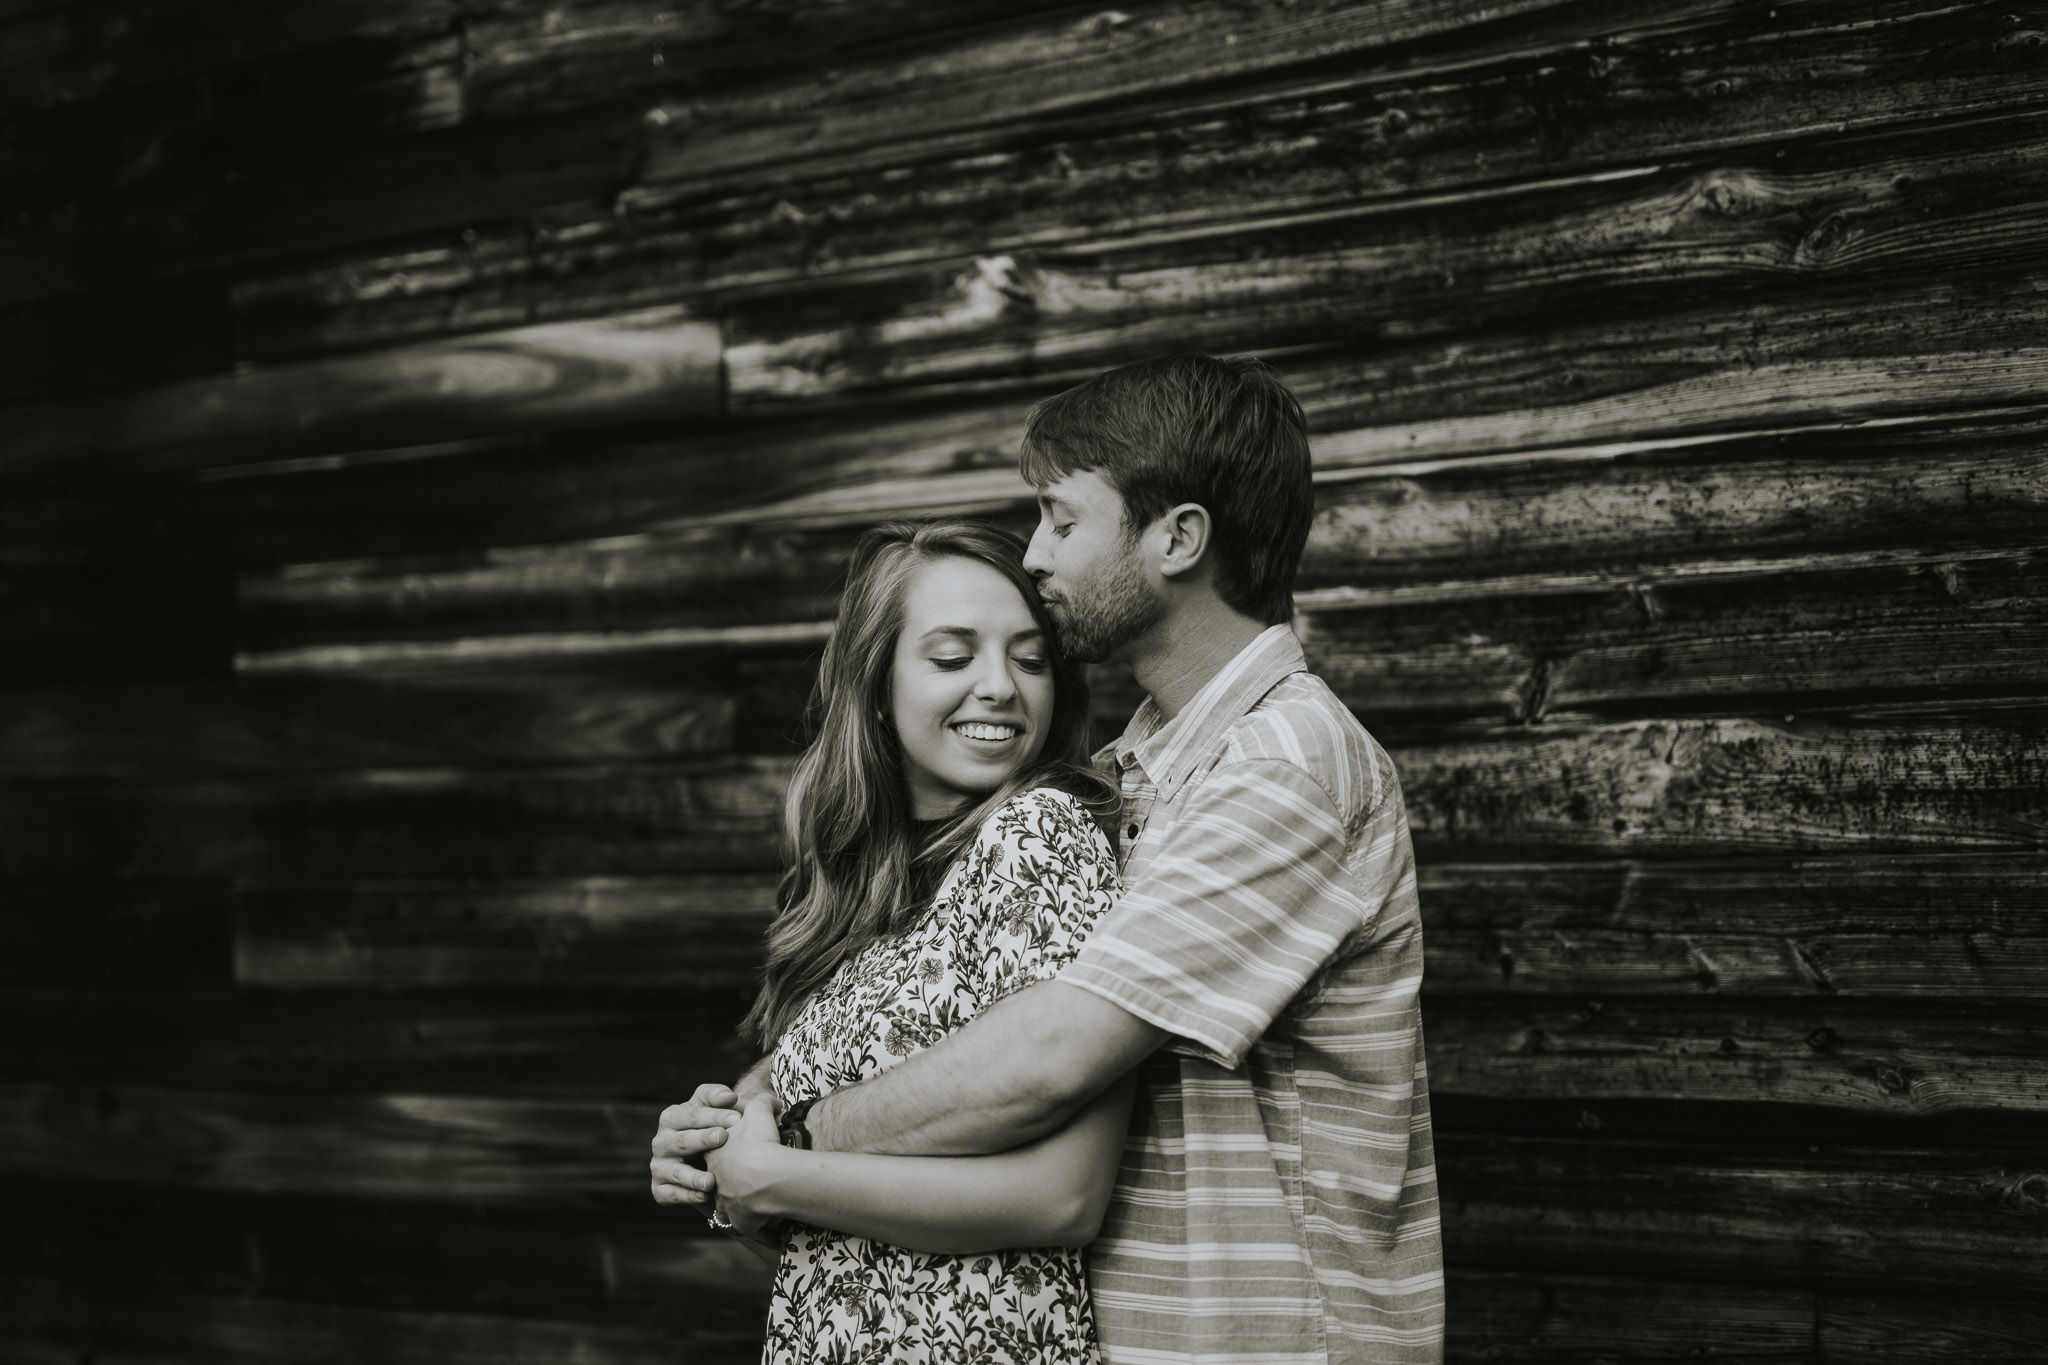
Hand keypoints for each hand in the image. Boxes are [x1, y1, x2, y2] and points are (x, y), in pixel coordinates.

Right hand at [649, 1082, 743, 1207]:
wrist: (711, 1163)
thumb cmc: (714, 1128)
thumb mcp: (715, 1109)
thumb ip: (719, 1097)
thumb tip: (729, 1097)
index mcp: (672, 1117)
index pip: (691, 1114)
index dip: (713, 1115)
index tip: (737, 1118)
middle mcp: (661, 1141)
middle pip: (681, 1140)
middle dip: (702, 1139)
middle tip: (723, 1138)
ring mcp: (659, 1166)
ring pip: (675, 1171)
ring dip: (692, 1176)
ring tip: (711, 1180)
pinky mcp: (660, 1190)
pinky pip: (672, 1194)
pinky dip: (688, 1196)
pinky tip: (704, 1196)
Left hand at [703, 1093, 785, 1237]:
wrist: (767, 1175)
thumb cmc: (760, 1141)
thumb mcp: (759, 1110)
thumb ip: (761, 1101)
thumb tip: (771, 1100)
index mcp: (715, 1155)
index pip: (713, 1153)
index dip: (724, 1151)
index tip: (735, 1151)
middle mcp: (717, 1183)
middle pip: (718, 1183)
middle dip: (727, 1183)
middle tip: (743, 1180)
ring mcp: (728, 1205)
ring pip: (730, 1209)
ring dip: (741, 1209)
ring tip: (756, 1207)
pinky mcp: (743, 1223)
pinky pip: (753, 1231)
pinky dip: (764, 1233)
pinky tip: (773, 1235)